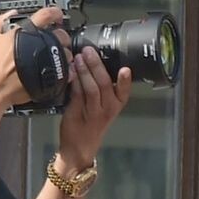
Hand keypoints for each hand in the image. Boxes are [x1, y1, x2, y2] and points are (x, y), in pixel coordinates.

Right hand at [0, 6, 69, 118]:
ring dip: (64, 54)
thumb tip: (10, 15)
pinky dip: (65, 71)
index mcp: (24, 33)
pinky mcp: (48, 79)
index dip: (54, 13)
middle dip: (61, 36)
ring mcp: (44, 63)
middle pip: (61, 35)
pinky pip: (65, 72)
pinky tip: (60, 70)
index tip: (56, 15)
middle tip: (57, 39)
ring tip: (57, 57)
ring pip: (65, 54)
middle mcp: (36, 46)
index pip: (45, 15)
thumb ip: (0, 22)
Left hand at [56, 48, 130, 168]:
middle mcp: (107, 109)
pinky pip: (77, 94)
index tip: (125, 69)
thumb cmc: (91, 122)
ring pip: (91, 89)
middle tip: (89, 51)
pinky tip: (72, 71)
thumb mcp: (102, 105)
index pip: (124, 92)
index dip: (125, 81)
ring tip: (79, 58)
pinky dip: (75, 81)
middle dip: (96, 66)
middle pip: (105, 84)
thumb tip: (92, 59)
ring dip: (84, 71)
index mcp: (116, 104)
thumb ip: (100, 86)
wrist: (79, 147)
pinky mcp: (78, 113)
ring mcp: (93, 113)